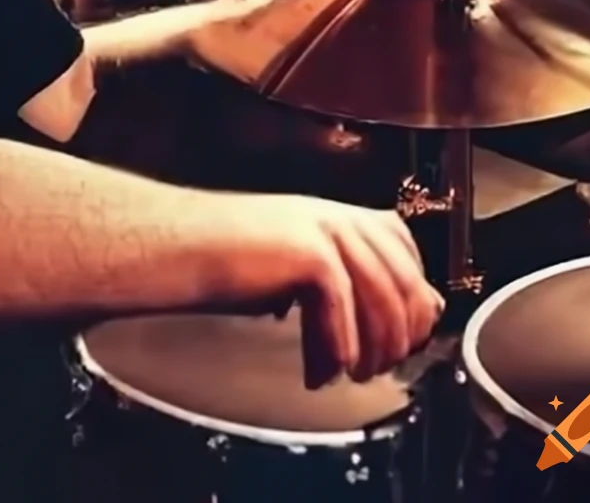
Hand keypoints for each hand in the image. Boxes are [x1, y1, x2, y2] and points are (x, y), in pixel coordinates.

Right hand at [217, 194, 443, 387]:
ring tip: (350, 375)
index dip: (413, 298)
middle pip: (404, 280)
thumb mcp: (297, 270)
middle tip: (376, 369)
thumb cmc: (225, 262)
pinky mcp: (308, 250)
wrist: (177, 247)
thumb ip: (345, 284)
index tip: (400, 339)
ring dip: (372, 349)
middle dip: (399, 335)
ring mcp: (325, 229)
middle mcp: (337, 216)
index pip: (405, 249)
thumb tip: (392, 318)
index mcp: (336, 215)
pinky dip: (337, 348)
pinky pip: (343, 309)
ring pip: (382, 299)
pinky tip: (321, 370)